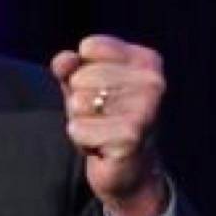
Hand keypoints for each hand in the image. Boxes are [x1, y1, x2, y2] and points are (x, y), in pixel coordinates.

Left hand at [51, 35, 167, 215]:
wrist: (128, 168)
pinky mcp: (130, 137)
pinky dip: (81, 140)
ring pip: (77, 103)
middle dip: (79, 101)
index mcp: (146, 62)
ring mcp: (145, 110)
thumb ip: (69, 67)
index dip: (80, 71)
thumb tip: (63, 61)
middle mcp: (153, 83)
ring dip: (80, 122)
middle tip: (101, 118)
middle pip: (80, 77)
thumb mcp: (82, 86)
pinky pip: (78, 129)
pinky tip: (101, 147)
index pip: (90, 47)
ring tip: (101, 131)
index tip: (99, 91)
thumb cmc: (105, 118)